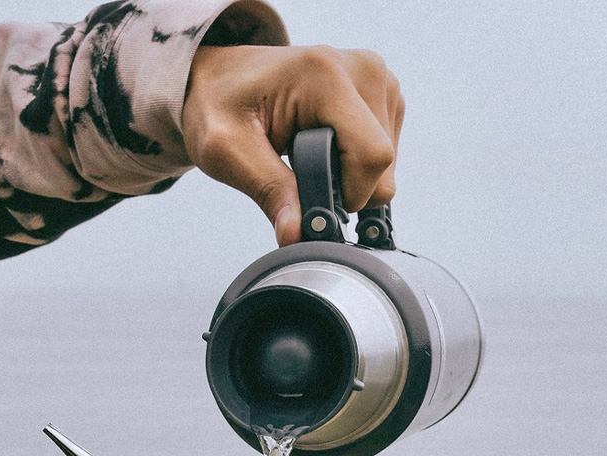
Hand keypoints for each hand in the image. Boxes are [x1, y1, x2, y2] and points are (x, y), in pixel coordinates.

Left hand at [181, 45, 404, 245]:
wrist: (223, 78)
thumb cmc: (219, 106)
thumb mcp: (226, 151)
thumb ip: (267, 191)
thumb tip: (295, 235)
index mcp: (326, 74)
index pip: (372, 157)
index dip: (347, 194)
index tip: (306, 196)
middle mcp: (363, 69)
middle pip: (383, 165)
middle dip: (346, 188)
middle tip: (299, 175)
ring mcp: (379, 79)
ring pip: (388, 165)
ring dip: (350, 178)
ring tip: (308, 157)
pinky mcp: (383, 94)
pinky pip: (385, 155)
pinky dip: (356, 167)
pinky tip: (326, 150)